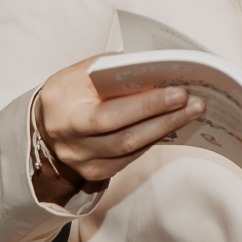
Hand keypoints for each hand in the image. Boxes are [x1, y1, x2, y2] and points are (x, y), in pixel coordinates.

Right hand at [30, 55, 205, 204]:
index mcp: (64, 110)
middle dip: (164, 119)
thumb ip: (112, 71)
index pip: (108, 114)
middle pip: (124, 137)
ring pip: (130, 150)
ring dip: (165, 129)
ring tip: (191, 112)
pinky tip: (171, 125)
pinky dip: (152, 140)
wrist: (47, 120)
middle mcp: (70, 141)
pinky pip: (130, 158)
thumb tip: (155, 69)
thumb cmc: (69, 89)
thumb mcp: (81, 72)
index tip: (177, 93)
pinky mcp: (94, 173)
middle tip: (194, 103)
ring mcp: (82, 161)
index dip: (145, 107)